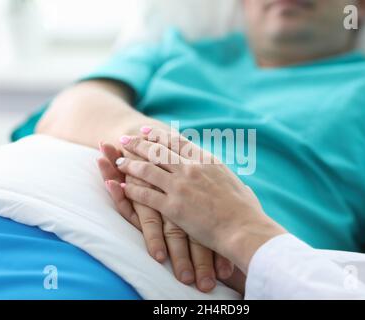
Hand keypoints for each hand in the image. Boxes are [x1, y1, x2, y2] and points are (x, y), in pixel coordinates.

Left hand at [113, 128, 286, 272]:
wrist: (244, 228)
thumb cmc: (246, 211)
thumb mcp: (238, 185)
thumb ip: (227, 180)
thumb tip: (233, 181)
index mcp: (206, 160)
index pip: (177, 142)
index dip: (158, 135)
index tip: (146, 131)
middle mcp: (191, 168)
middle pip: (157, 151)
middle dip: (138, 144)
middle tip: (125, 140)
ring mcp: (180, 186)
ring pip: (147, 169)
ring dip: (130, 164)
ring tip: (118, 162)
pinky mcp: (173, 206)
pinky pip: (146, 195)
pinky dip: (132, 190)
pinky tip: (122, 187)